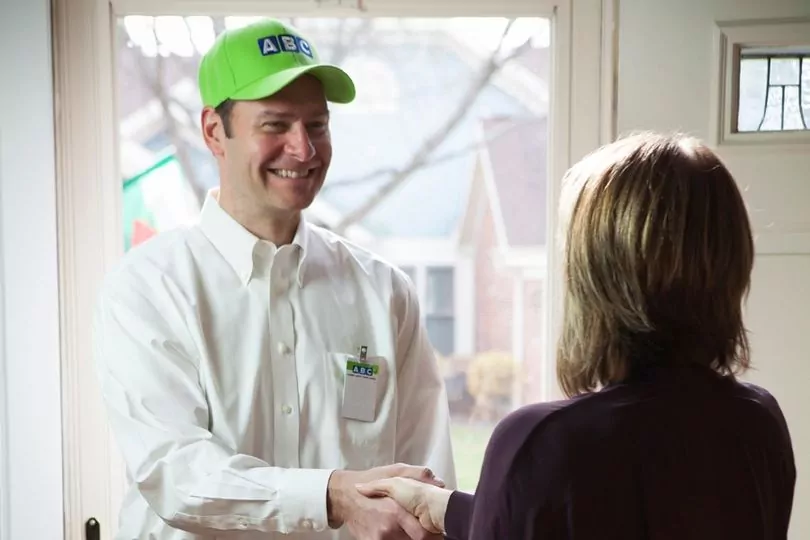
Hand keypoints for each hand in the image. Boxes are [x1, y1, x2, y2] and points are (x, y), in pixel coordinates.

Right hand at [327, 463, 444, 538]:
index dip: (432, 534)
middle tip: (422, 528)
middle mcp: (388, 528)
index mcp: (396, 511)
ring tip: (405, 526)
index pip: (422, 535)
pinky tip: (394, 530)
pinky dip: (395, 538)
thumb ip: (416, 475)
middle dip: (422, 536)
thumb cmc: (369, 481)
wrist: (343, 496)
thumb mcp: (392, 471)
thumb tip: (438, 481)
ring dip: (408, 536)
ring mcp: (378, 539)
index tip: (435, 529)